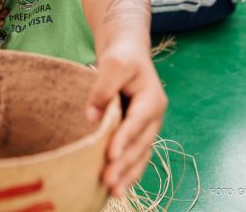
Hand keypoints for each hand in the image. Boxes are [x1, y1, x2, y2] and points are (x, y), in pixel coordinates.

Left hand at [87, 40, 166, 196]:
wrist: (127, 53)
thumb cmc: (122, 56)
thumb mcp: (113, 63)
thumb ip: (103, 88)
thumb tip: (92, 117)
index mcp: (152, 100)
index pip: (138, 122)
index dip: (125, 139)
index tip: (111, 154)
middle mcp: (153, 117)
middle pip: (140, 144)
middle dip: (125, 164)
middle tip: (108, 180)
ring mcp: (146, 127)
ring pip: (140, 155)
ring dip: (128, 174)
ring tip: (114, 192)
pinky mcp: (136, 133)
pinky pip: (135, 155)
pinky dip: (128, 171)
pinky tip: (117, 187)